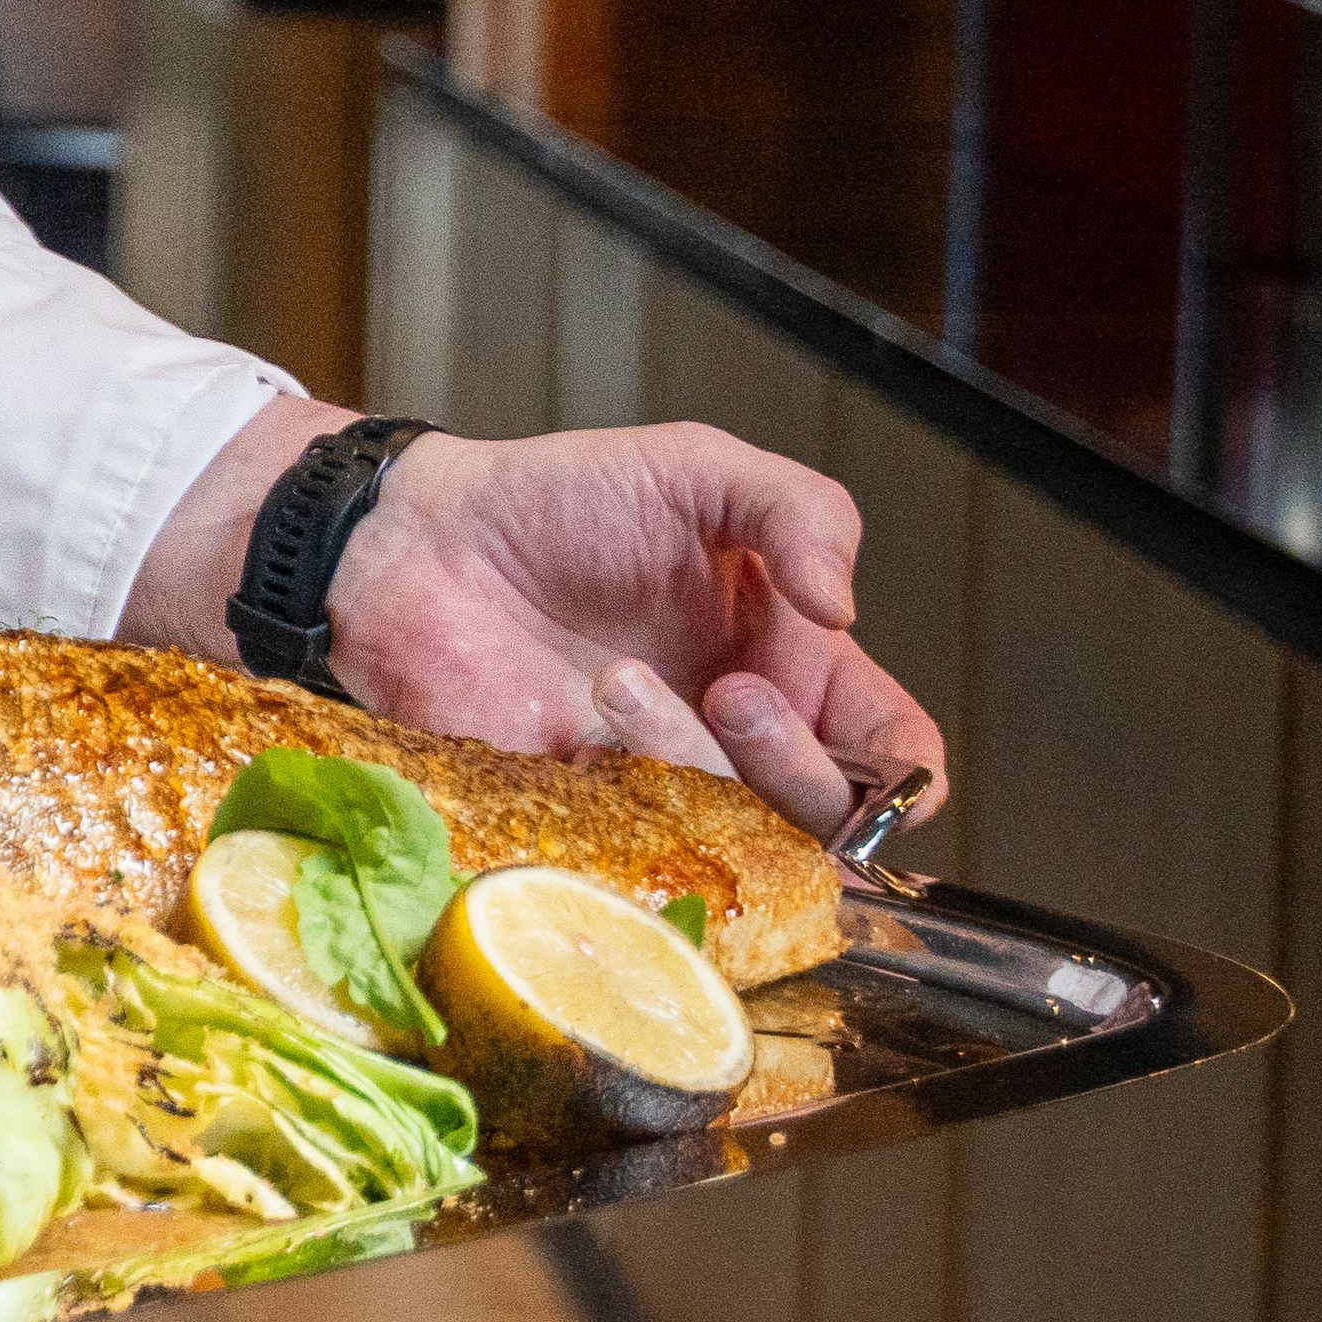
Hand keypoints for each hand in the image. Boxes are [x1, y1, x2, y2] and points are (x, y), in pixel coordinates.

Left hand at [140, 408, 949, 837]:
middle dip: (797, 764)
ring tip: (614, 680)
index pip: (894, 759)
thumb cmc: (558, 499)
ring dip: (689, 756)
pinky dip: (624, 804)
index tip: (863, 735)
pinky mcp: (578, 815)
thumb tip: (846, 610)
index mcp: (793, 668)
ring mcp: (658, 785)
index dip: (903, 774)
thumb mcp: (702, 469)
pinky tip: (580, 727)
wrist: (418, 538)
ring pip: (733, 836)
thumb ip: (802, 514)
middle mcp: (735, 741)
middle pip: (829, 820)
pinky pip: (635, 851)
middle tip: (731, 688)